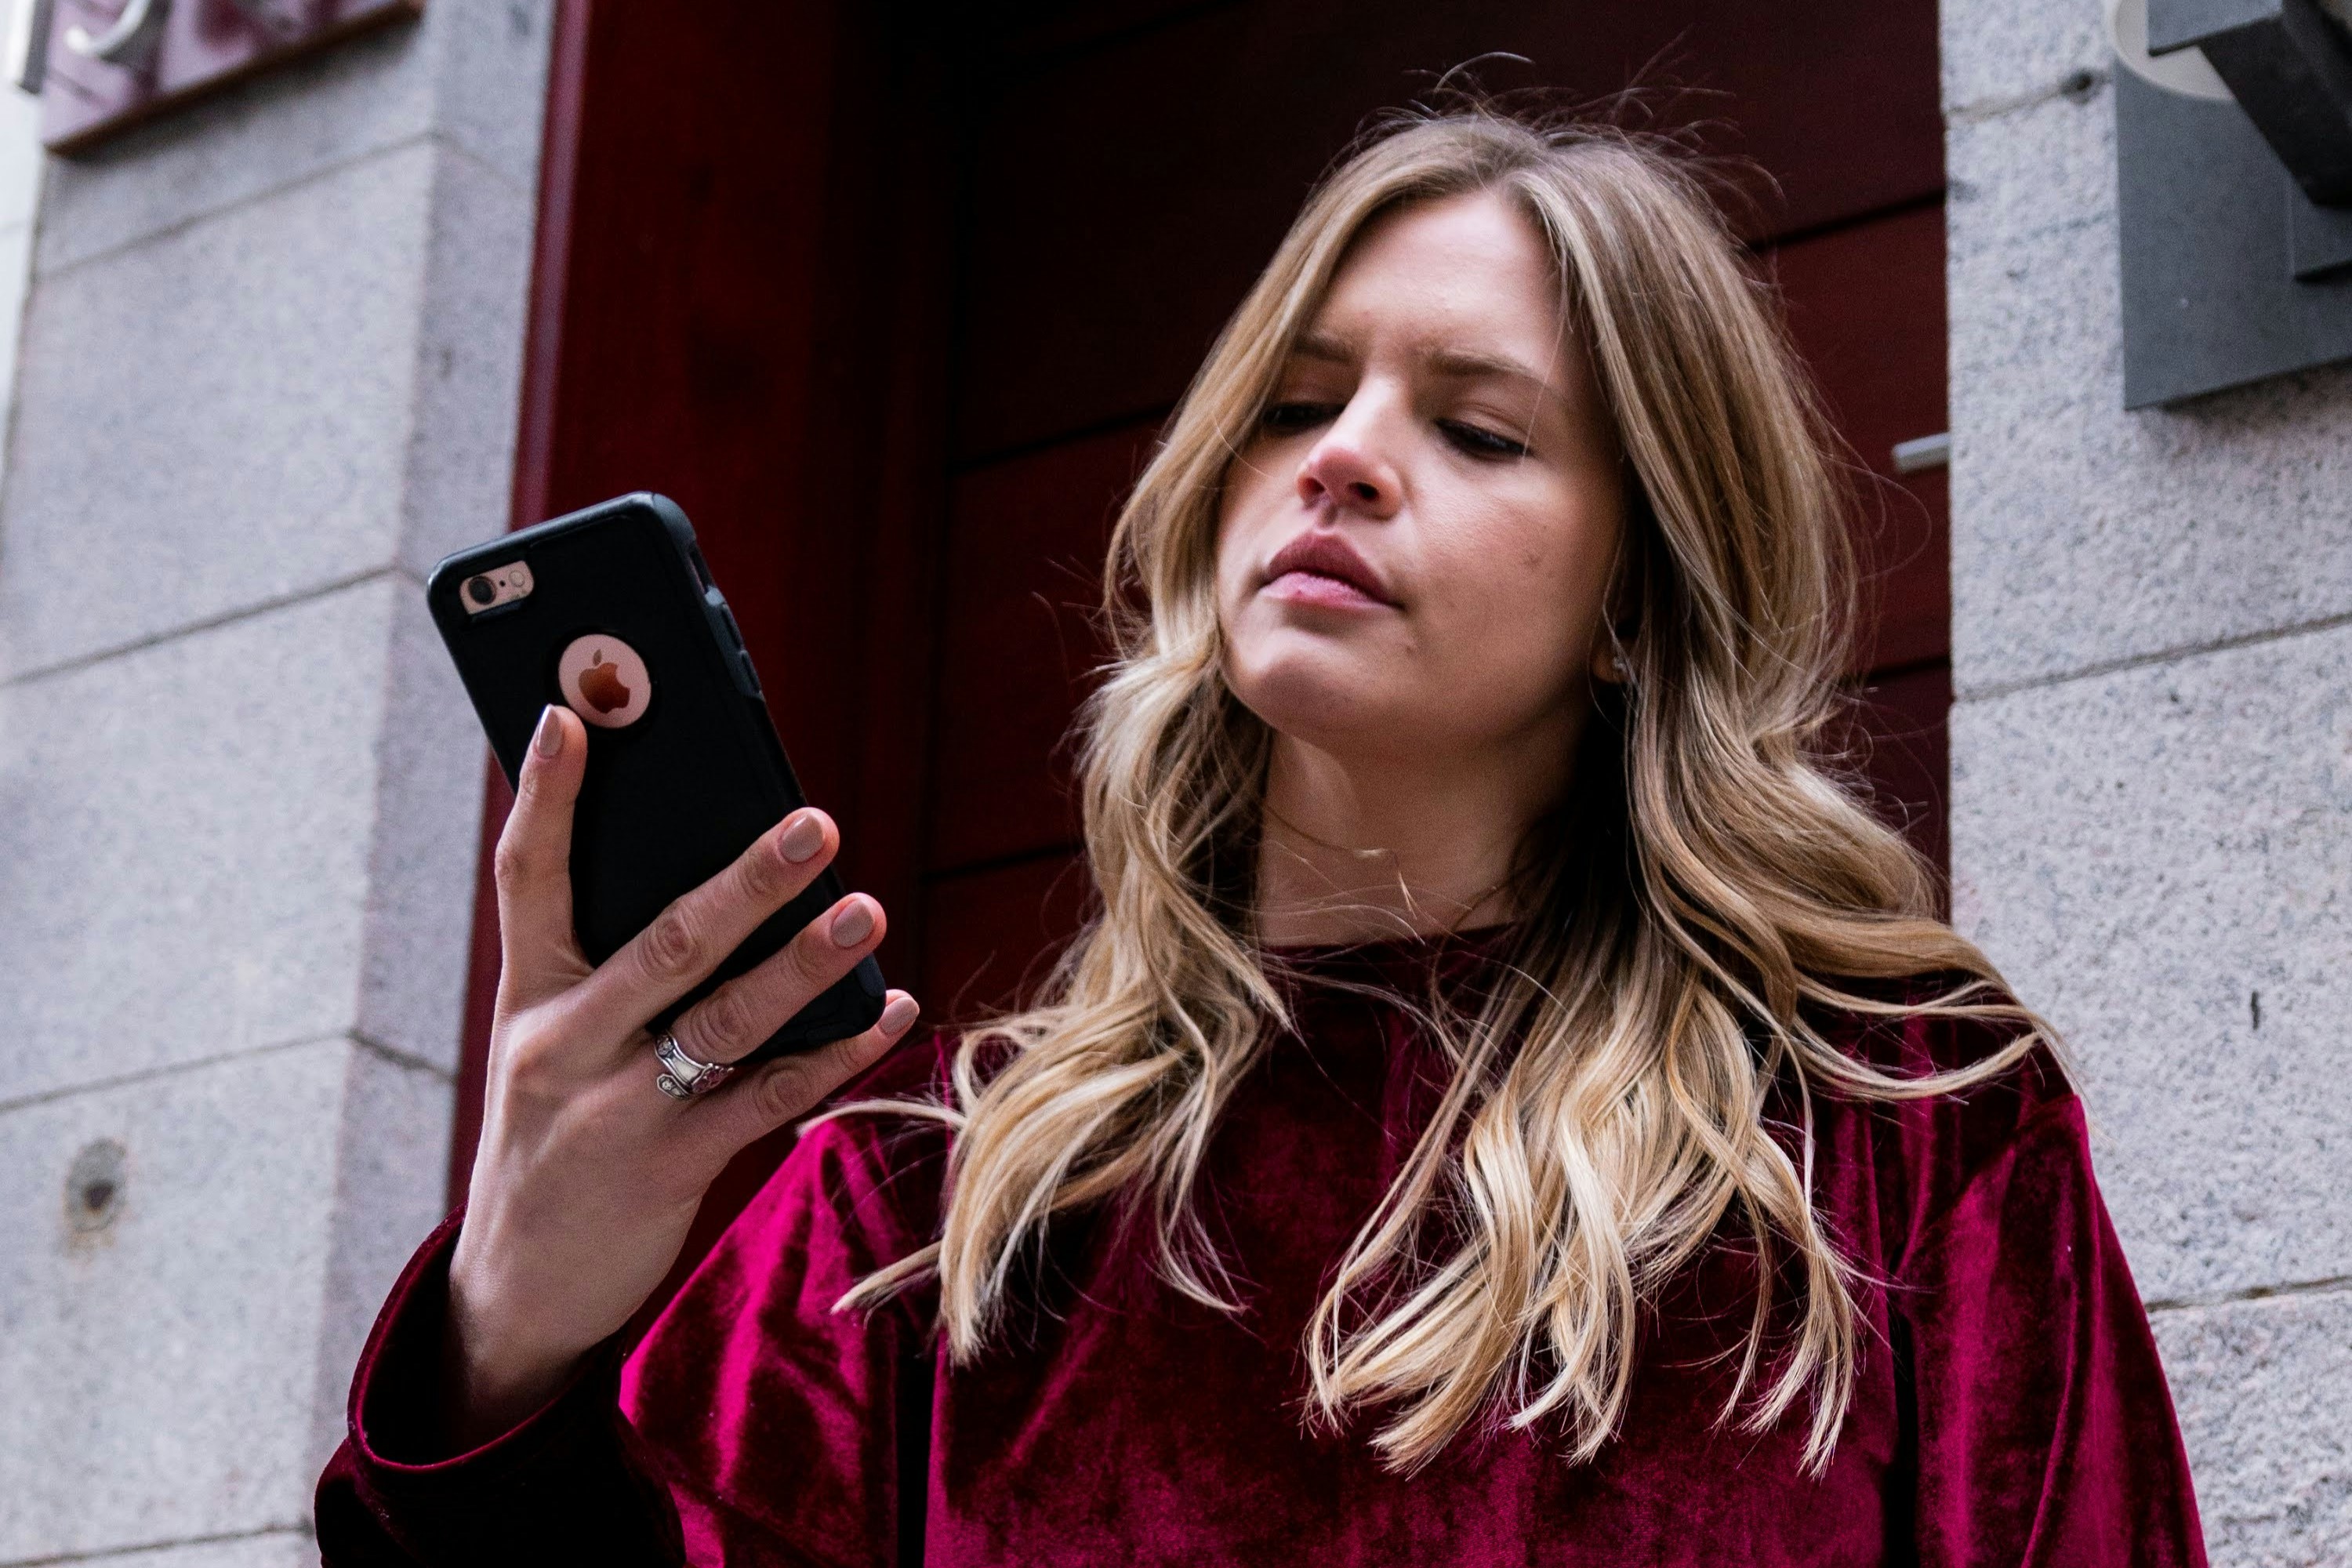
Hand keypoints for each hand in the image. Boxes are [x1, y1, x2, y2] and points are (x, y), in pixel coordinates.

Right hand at [440, 703, 918, 1447]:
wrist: (513, 1288)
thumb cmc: (552, 1133)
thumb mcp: (549, 1043)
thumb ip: (605, 966)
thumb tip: (706, 871)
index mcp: (527, 997)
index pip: (526, 877)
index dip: (546, 793)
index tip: (571, 714)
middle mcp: (564, 1045)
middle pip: (662, 944)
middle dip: (743, 882)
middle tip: (814, 823)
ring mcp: (618, 1112)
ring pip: (725, 1021)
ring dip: (805, 962)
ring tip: (866, 908)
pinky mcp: (670, 1169)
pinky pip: (769, 1098)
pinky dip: (834, 1052)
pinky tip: (889, 1010)